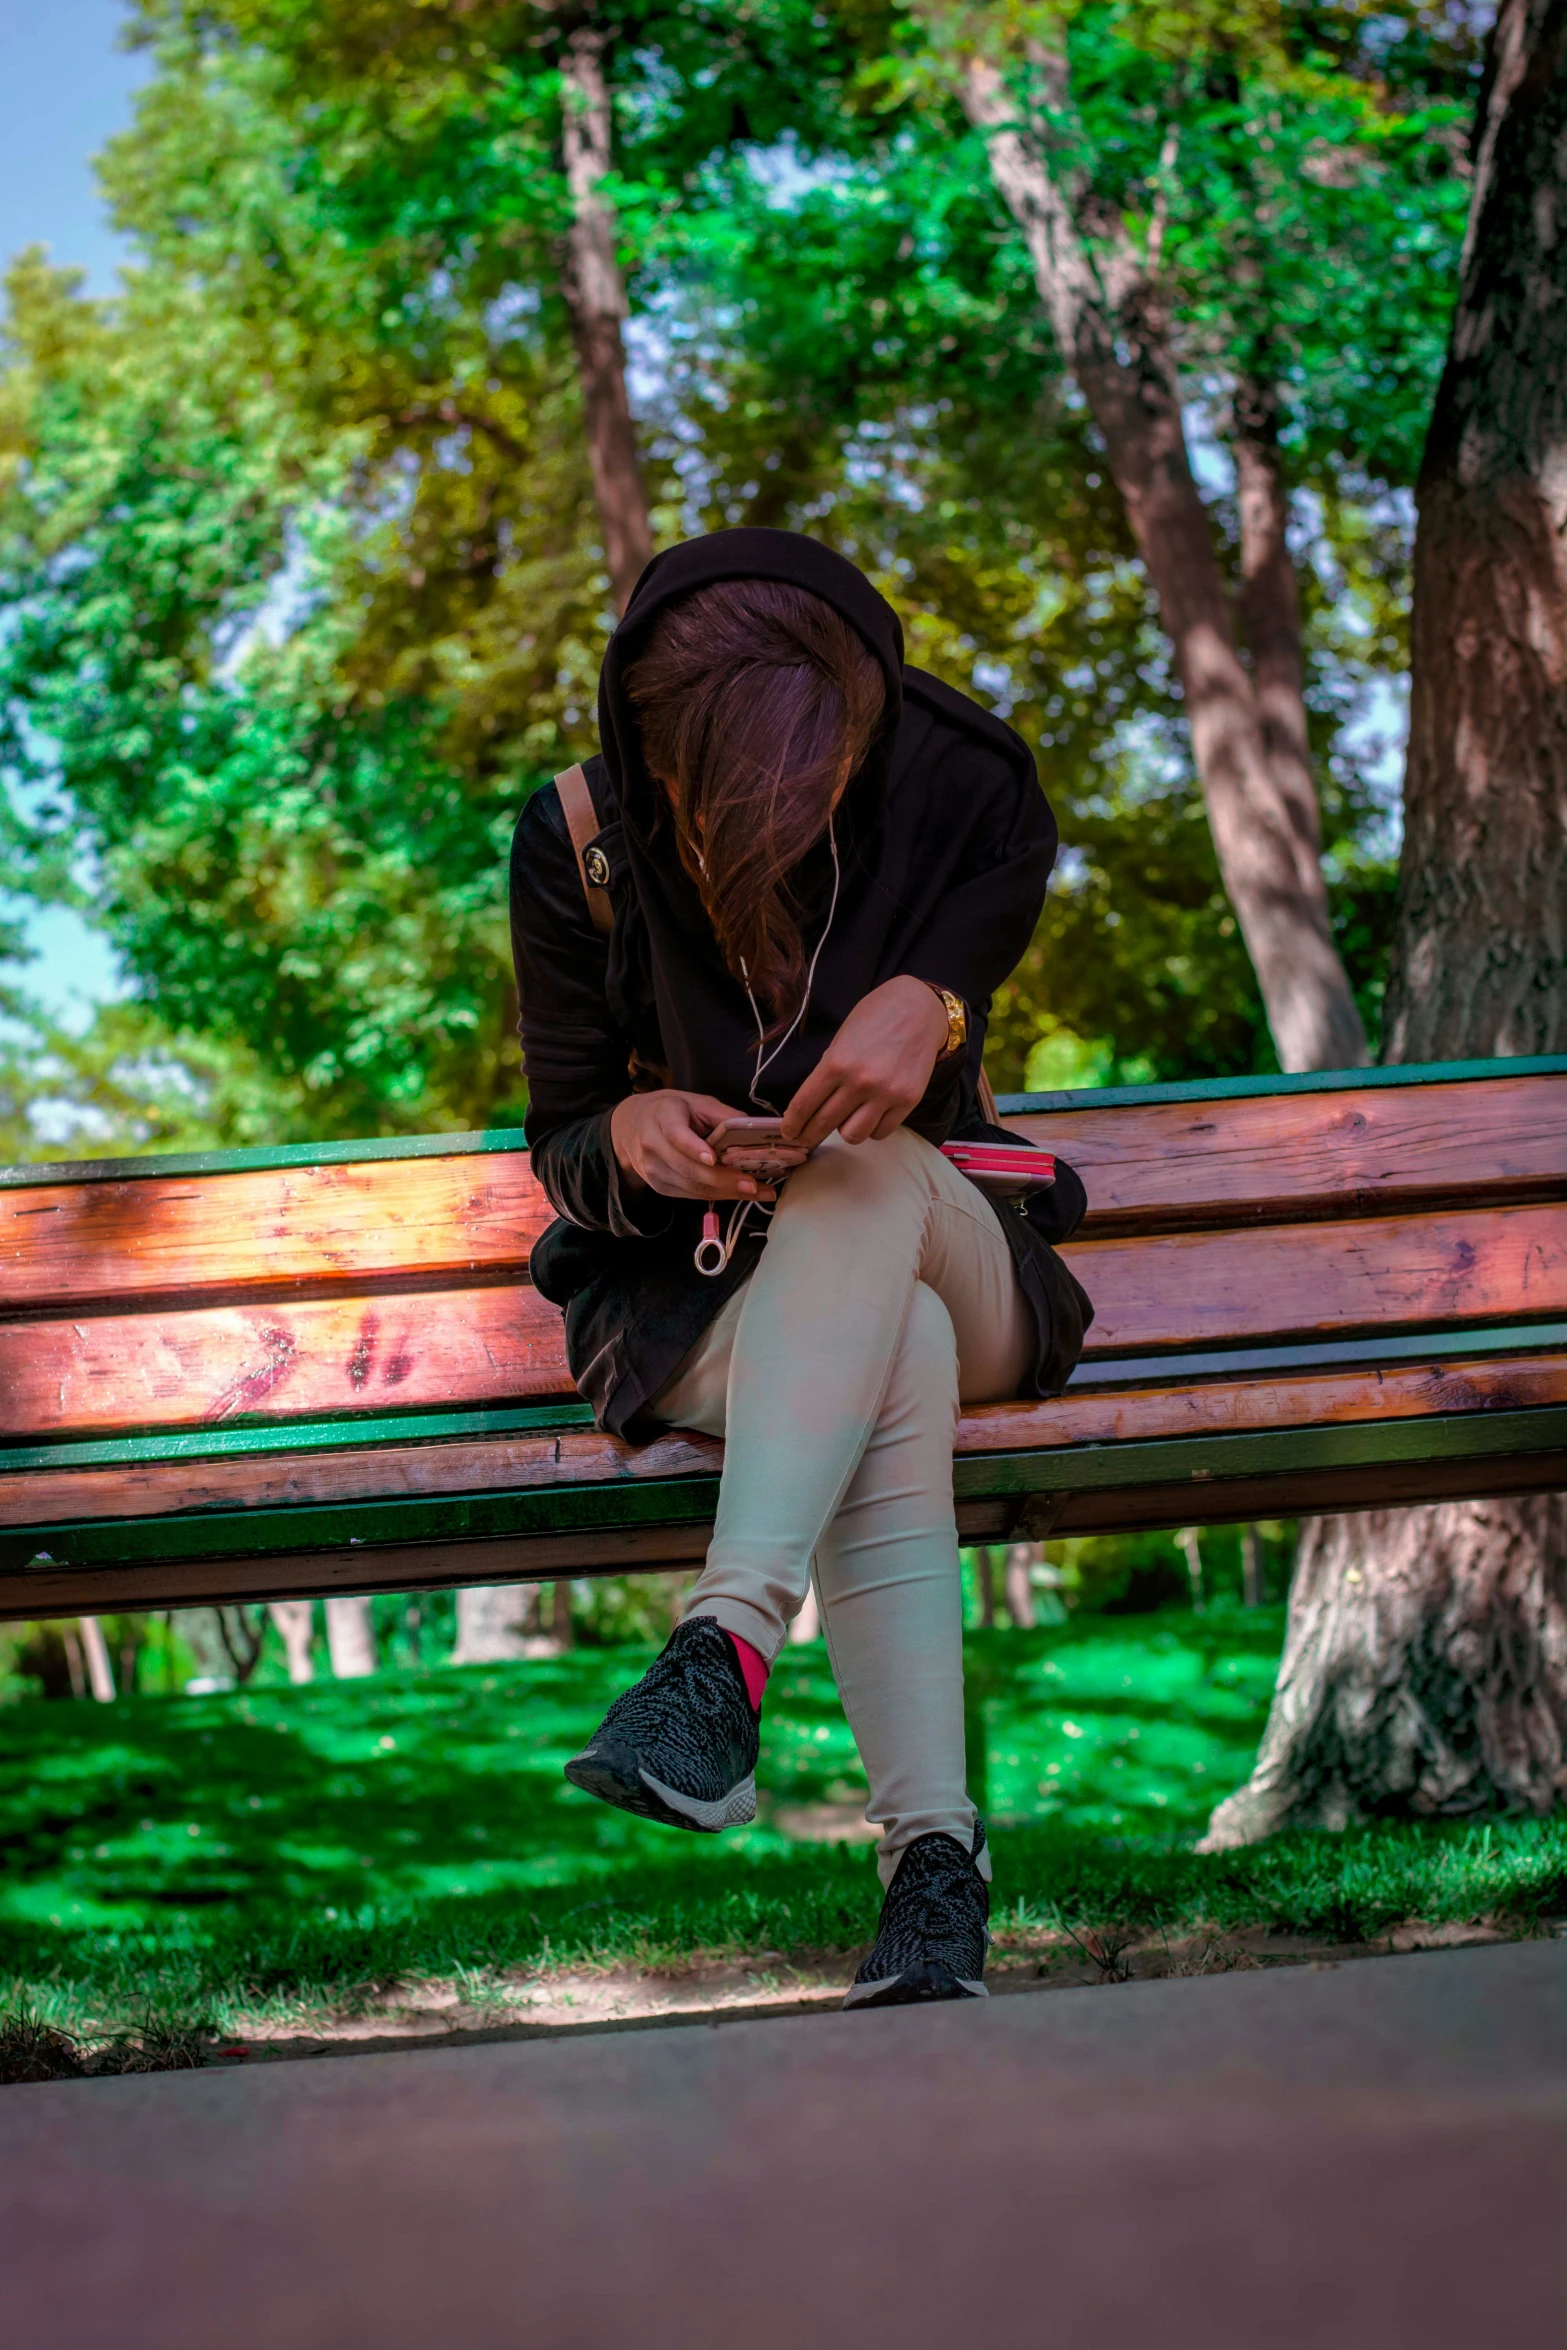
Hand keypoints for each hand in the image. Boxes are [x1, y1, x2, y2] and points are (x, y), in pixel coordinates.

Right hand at [610, 1090, 777, 1201]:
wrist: (628, 1127)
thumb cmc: (668, 1110)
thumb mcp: (694, 1101)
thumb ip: (721, 1114)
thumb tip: (753, 1130)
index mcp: (662, 1117)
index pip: (676, 1135)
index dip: (694, 1148)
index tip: (714, 1159)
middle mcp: (652, 1146)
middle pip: (689, 1169)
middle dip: (724, 1180)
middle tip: (754, 1185)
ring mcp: (653, 1171)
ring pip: (692, 1187)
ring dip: (727, 1192)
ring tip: (758, 1192)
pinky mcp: (659, 1187)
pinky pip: (691, 1195)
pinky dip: (718, 1195)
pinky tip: (739, 1193)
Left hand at [780, 976, 949, 1149]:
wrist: (918, 1008)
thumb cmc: (874, 1019)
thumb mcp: (840, 1041)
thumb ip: (827, 1073)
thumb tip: (811, 1107)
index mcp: (836, 1063)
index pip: (804, 1105)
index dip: (791, 1125)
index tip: (788, 1133)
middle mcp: (859, 1082)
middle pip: (823, 1124)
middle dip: (809, 1136)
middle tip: (805, 1139)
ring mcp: (886, 1094)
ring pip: (853, 1136)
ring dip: (845, 1131)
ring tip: (847, 1118)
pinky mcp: (908, 1101)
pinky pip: (881, 1132)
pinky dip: (872, 1128)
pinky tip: (871, 1115)